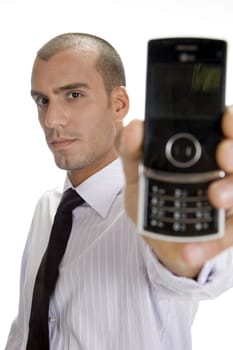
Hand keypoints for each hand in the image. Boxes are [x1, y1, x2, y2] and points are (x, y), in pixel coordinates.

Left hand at [117, 107, 232, 277]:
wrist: (154, 238)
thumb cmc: (150, 197)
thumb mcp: (137, 174)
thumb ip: (133, 151)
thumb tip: (134, 127)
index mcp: (202, 150)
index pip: (227, 126)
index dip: (232, 120)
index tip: (226, 121)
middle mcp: (221, 171)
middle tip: (224, 157)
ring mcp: (229, 198)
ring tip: (215, 198)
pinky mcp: (228, 230)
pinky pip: (231, 232)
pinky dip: (214, 242)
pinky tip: (191, 250)